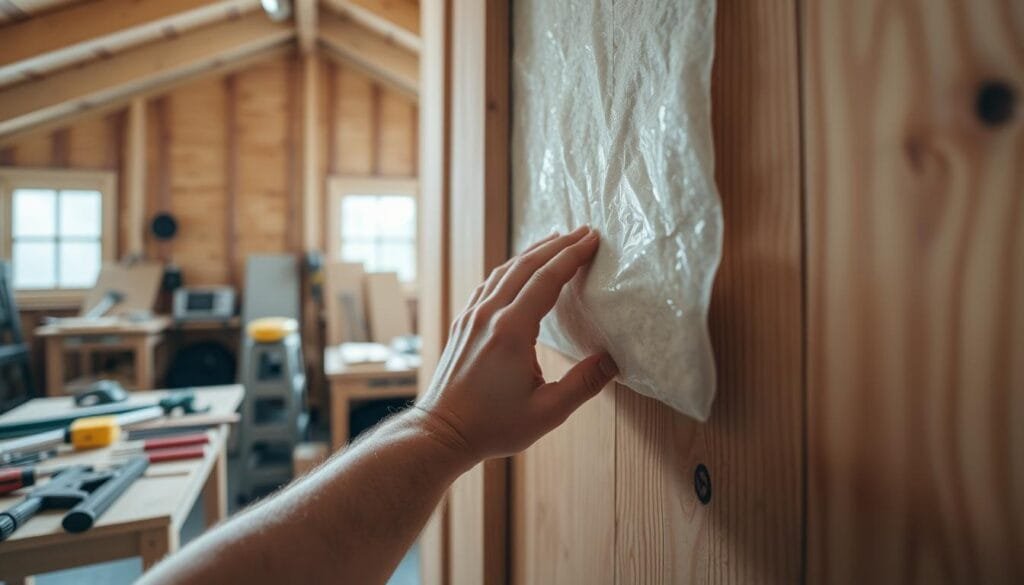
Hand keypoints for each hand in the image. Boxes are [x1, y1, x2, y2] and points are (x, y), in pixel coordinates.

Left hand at [416, 226, 617, 462]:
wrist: (442, 432)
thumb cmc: (493, 426)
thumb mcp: (547, 412)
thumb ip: (583, 384)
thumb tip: (614, 361)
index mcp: (511, 331)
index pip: (547, 279)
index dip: (572, 255)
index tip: (592, 239)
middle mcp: (489, 315)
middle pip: (526, 265)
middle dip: (557, 245)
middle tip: (583, 231)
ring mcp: (472, 316)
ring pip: (504, 271)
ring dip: (533, 252)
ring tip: (556, 240)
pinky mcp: (463, 323)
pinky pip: (489, 284)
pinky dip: (511, 268)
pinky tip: (520, 269)